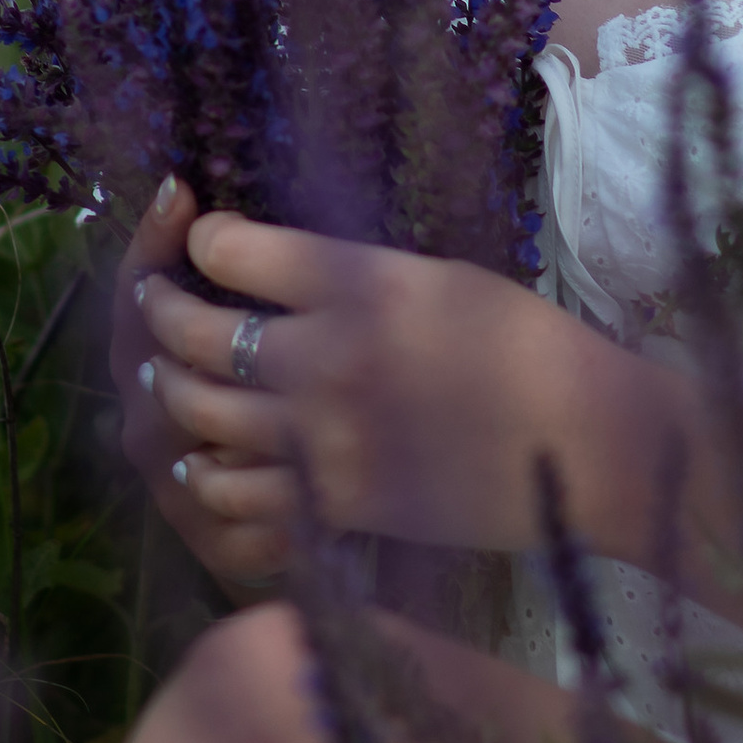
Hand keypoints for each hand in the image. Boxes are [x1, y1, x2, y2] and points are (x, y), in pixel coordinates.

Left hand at [125, 198, 657, 578]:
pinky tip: (203, 460)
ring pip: (201, 413)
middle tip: (154, 297)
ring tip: (160, 373)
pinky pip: (237, 492)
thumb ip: (356, 275)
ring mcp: (323, 437)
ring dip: (169, 388)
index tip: (206, 238)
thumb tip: (283, 269)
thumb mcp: (441, 277)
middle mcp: (326, 356)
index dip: (205, 239)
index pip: (233, 249)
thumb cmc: (531, 346)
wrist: (589, 443)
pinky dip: (207, 474)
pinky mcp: (336, 503)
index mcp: (359, 284)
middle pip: (195, 331)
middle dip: (160, 308)